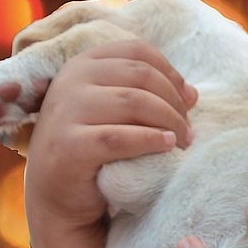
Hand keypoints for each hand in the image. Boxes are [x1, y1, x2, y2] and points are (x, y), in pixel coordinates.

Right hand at [23, 40, 197, 235]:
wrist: (55, 196)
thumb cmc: (91, 149)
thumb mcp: (113, 112)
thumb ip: (146, 95)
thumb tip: (192, 93)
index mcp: (82, 64)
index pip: (137, 51)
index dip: (170, 73)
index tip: (188, 99)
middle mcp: (70, 81)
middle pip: (141, 75)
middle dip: (174, 101)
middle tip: (188, 129)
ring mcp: (66, 111)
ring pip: (134, 102)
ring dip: (169, 121)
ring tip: (182, 140)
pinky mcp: (69, 145)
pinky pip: (120, 137)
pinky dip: (151, 140)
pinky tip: (167, 146)